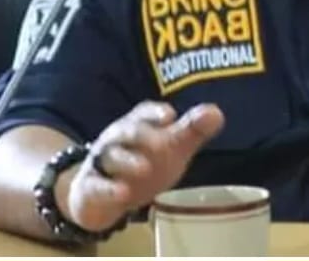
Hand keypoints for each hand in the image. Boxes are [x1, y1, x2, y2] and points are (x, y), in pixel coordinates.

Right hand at [63, 101, 224, 232]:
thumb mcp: (170, 147)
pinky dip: (109, 190)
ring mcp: (101, 164)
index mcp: (135, 126)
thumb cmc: (142, 162)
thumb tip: (217, 113)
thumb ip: (192, 131)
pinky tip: (123, 194)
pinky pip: (97, 186)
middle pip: (126, 132)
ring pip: (112, 158)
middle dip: (141, 135)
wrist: (101, 196)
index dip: (154, 113)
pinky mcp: (91, 188)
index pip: (143, 113)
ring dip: (127, 161)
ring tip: (144, 168)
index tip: (170, 116)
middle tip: (161, 142)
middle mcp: (116, 140)